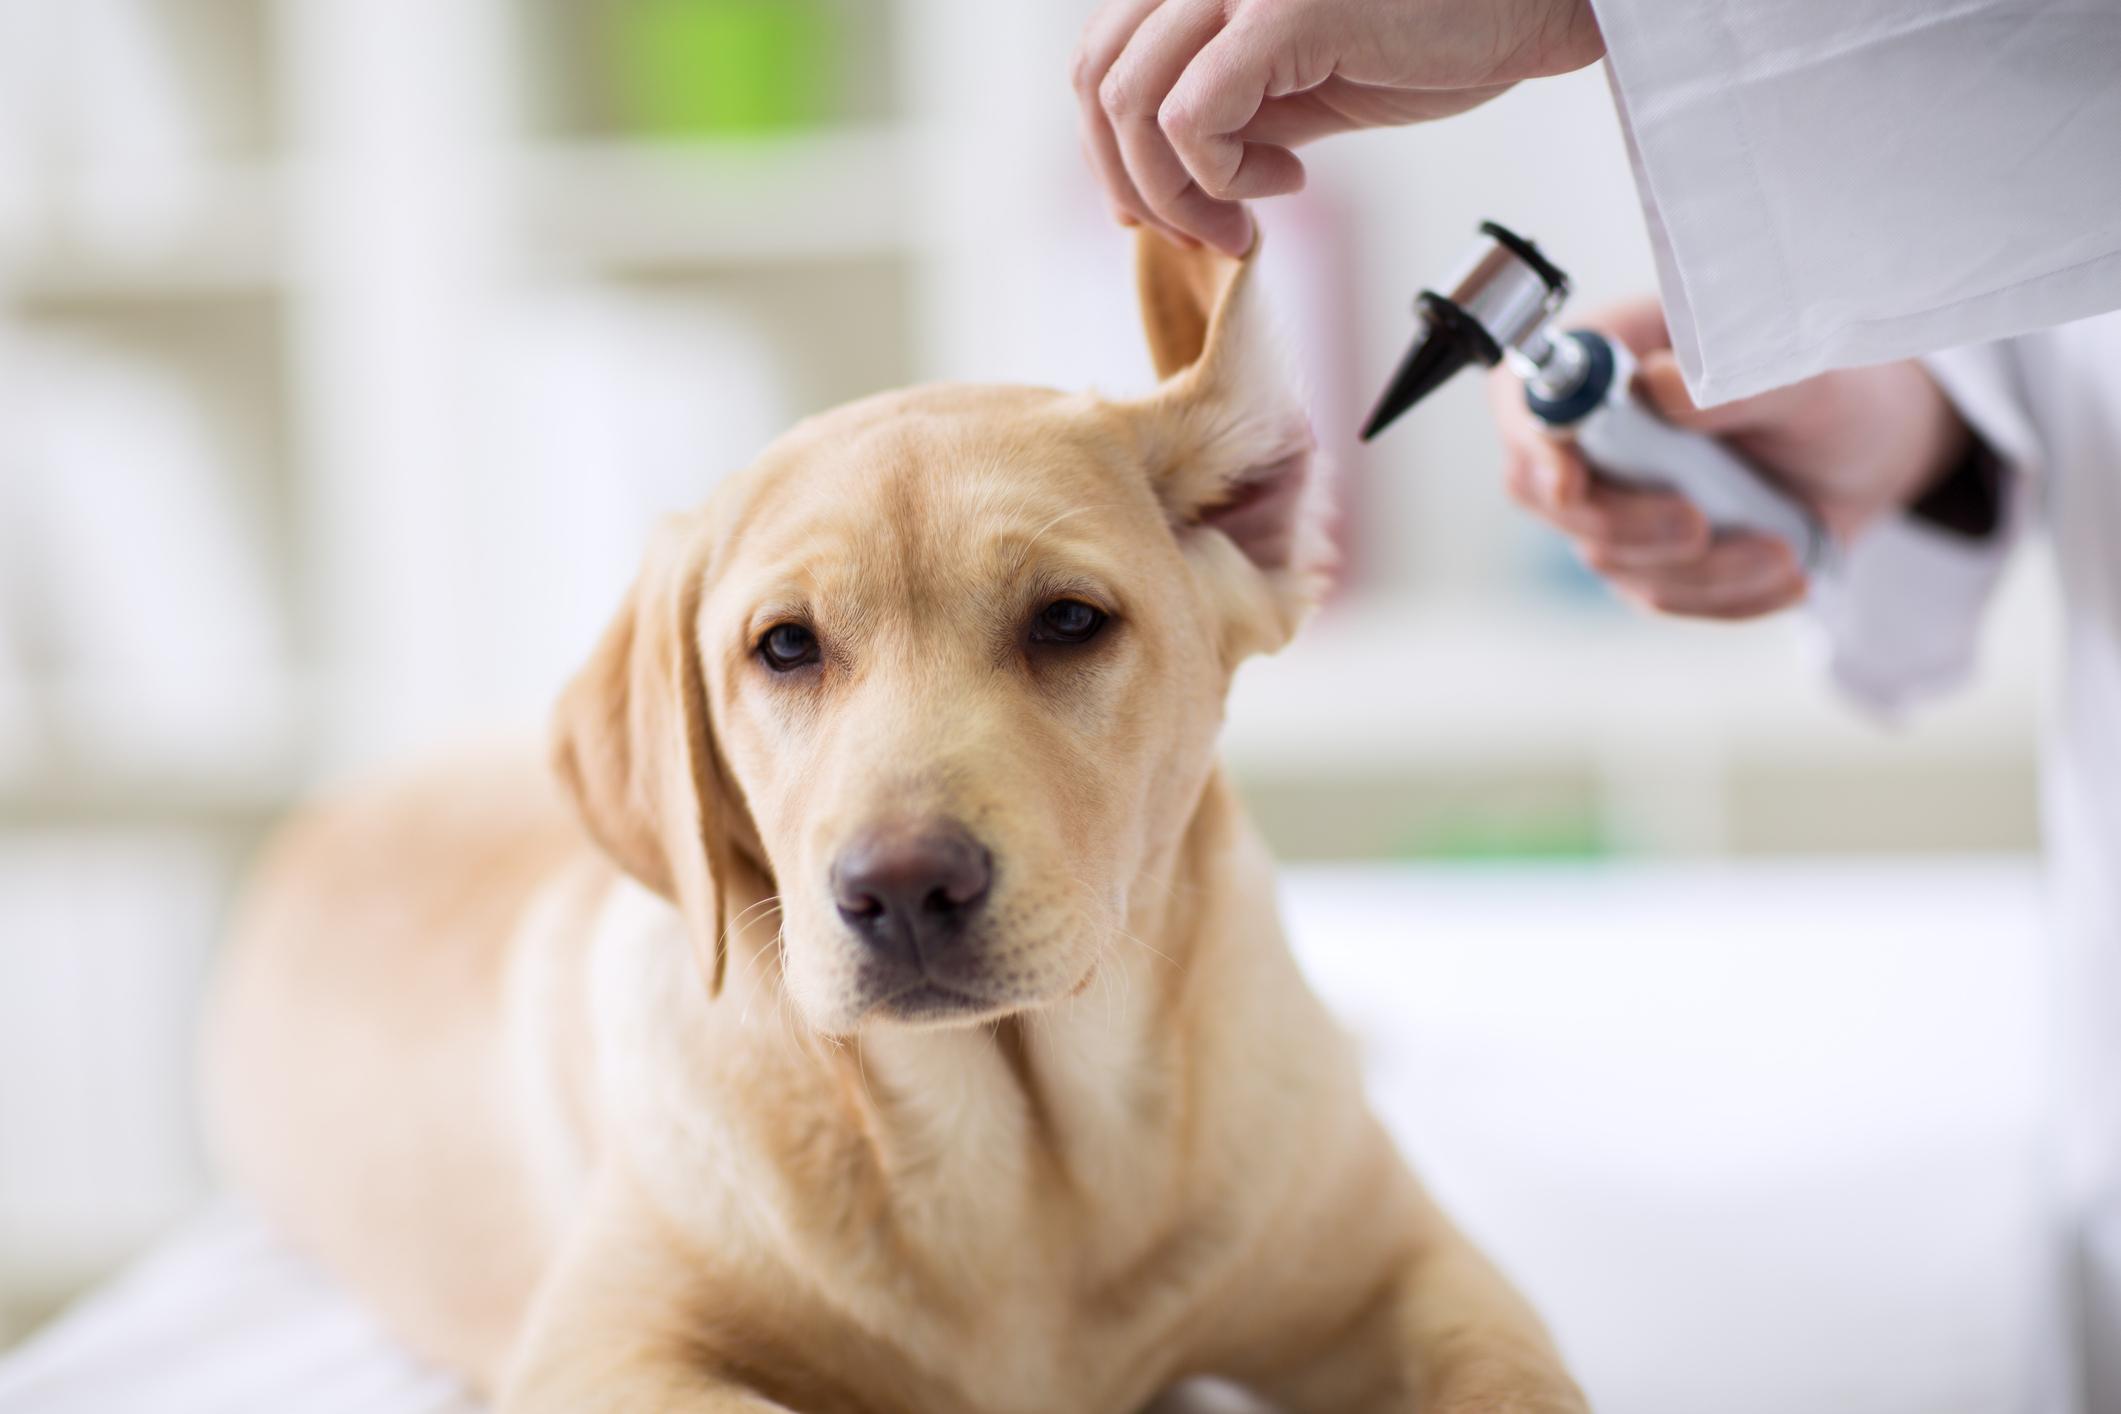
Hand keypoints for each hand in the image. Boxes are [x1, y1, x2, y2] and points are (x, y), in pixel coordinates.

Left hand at [1072, 0, 1604, 254]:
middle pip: (1097, 81)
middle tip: (1198, 231)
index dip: (1111, 150)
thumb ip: (1228, 108)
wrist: (1535, 5)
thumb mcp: (1299, 77)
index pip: (1100, 59)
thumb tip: (1161, 181)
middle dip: (1132, 180)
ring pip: (1134, 106)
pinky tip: (1289, 182)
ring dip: (1177, 193)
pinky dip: (1220, 178)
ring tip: (1243, 221)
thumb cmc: (1433, 35)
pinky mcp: (1281, 12)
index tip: (1165, 211)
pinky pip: (1191, 119)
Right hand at [1489, 298, 1973, 618]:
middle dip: (1627, 525)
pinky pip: (1663, 595)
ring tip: (1780, 547)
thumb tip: (1654, 387)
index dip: (1538, 447)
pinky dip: (1726, 596)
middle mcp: (1589, 435)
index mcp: (1601, 359)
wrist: (1870, 450)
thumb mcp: (1797, 371)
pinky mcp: (1649, 559)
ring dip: (1700, 568)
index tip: (1572, 482)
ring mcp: (1613, 503)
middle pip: (1553, 498)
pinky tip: (1783, 573)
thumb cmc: (1826, 389)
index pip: (1527, 405)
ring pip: (1612, 558)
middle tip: (1699, 526)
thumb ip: (1723, 379)